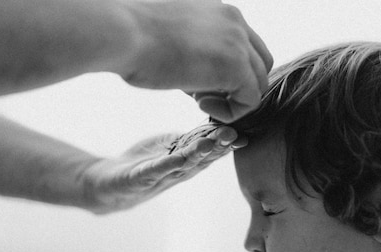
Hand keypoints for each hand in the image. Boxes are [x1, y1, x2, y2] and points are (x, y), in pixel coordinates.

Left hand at [83, 125, 246, 213]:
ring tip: (212, 142)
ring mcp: (161, 176)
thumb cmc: (145, 164)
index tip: (246, 133)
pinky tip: (178, 157)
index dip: (229, 143)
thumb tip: (214, 124)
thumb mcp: (171, 147)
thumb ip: (191, 138)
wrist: (112, 185)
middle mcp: (179, 171)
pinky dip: (168, 164)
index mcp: (188, 161)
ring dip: (199, 154)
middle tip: (236, 134)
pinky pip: (157, 170)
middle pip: (203, 158)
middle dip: (220, 147)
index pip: (212, 150)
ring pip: (185, 164)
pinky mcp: (142, 178)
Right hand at [121, 0, 272, 122]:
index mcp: (218, 9)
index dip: (227, 70)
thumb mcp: (168, 35)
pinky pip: (252, 100)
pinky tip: (201, 105)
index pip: (243, 43)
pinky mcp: (236, 66)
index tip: (195, 78)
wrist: (121, 32)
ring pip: (259, 81)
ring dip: (232, 99)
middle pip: (259, 62)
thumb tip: (196, 77)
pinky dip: (230, 111)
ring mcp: (238, 42)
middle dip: (237, 85)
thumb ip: (192, 50)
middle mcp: (234, 20)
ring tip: (199, 100)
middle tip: (202, 94)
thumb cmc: (130, 35)